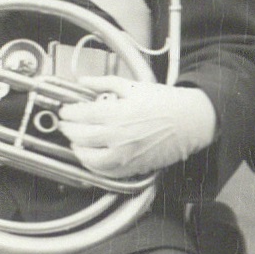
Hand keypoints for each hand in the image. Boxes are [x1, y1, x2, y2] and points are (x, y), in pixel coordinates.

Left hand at [65, 78, 214, 178]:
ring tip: (75, 142)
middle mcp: (119, 138)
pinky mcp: (133, 168)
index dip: (69, 113)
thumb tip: (84, 80)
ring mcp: (126, 156)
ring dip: (78, 150)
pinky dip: (93, 166)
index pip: (82, 115)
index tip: (65, 110)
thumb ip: (104, 82)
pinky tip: (91, 157)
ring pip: (90, 160)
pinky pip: (106, 173)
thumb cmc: (165, 103)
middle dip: (67, 130)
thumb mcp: (133, 86)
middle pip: (81, 137)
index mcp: (118, 114)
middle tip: (65, 124)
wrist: (190, 121)